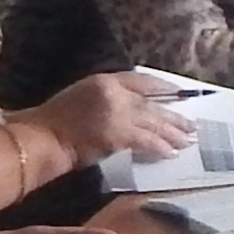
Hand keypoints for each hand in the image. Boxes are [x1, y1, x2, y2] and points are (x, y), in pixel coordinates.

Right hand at [19, 70, 194, 166]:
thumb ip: (107, 99)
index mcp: (104, 81)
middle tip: (190, 125)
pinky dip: (159, 147)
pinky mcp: (118, 133)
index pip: (141, 80)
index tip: (178, 94)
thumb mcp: (82, 97)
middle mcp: (114, 92)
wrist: (42, 138)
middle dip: (173, 116)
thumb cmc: (54, 121)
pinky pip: (146, 140)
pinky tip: (170, 154)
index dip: (163, 87)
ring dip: (171, 134)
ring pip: (153, 122)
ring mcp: (117, 112)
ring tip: (186, 141)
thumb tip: (132, 111)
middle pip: (152, 104)